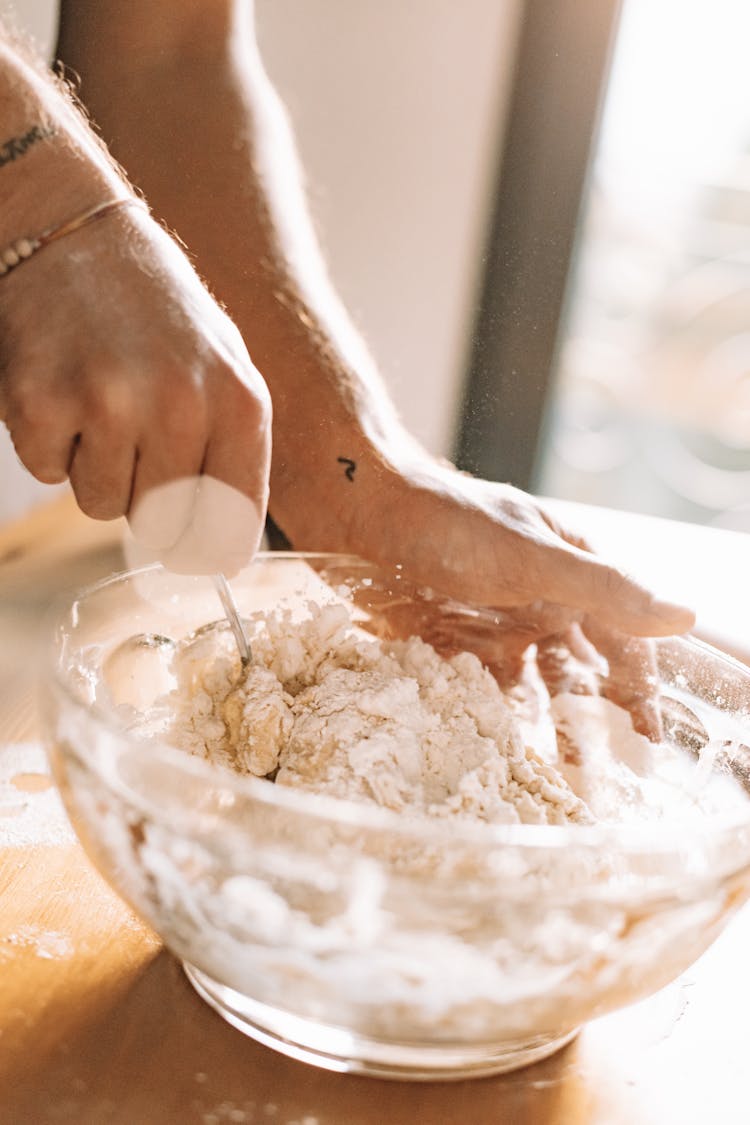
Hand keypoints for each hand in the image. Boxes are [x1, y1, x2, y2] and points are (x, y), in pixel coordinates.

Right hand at [0, 202, 270, 574]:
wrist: (77, 236)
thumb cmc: (160, 315)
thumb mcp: (225, 371)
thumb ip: (233, 456)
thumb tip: (224, 554)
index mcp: (240, 402)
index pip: (231, 527)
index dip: (208, 550)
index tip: (194, 550)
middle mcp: (180, 405)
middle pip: (163, 525)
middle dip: (147, 502)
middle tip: (137, 444)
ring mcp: (106, 403)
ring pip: (102, 507)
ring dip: (97, 469)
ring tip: (101, 402)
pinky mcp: (39, 402)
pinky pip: (49, 475)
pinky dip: (50, 444)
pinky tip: (63, 388)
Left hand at [313, 462, 692, 739]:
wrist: (351, 505)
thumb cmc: (446, 524)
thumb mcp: (532, 558)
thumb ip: (604, 589)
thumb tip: (685, 615)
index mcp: (568, 571)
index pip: (621, 637)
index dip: (638, 688)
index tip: (648, 742)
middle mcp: (535, 598)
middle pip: (576, 669)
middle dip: (591, 718)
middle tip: (600, 776)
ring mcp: (488, 619)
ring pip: (527, 684)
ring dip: (539, 724)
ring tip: (548, 775)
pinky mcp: (442, 638)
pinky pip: (472, 687)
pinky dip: (484, 715)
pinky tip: (487, 748)